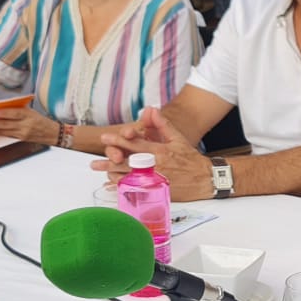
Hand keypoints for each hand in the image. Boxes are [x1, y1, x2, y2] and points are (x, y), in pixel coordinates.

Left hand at [0, 106, 59, 144]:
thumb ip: (17, 109)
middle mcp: (25, 126)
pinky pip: (3, 136)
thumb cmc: (40, 119)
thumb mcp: (31, 110)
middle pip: (6, 125)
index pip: (16, 114)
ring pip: (2, 132)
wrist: (53, 133)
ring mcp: (21, 134)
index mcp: (29, 115)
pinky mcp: (18, 138)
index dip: (5, 113)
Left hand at [92, 107, 212, 198]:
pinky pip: (137, 190)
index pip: (135, 145)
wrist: (205, 179)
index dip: (118, 141)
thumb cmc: (190, 158)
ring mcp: (155, 180)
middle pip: (127, 163)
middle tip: (94, 162)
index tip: (105, 138)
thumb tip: (151, 109)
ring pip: (129, 177)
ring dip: (113, 175)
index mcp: (159, 151)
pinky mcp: (156, 190)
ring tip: (101, 172)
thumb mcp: (178, 138)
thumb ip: (163, 124)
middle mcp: (155, 166)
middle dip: (109, 161)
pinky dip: (123, 188)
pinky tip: (113, 187)